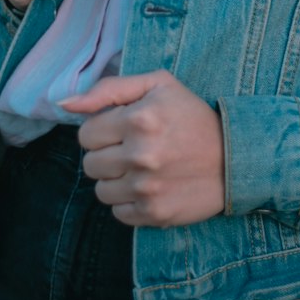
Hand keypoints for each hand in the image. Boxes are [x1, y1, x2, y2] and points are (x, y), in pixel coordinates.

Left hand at [59, 70, 225, 227]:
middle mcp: (140, 154)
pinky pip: (117, 213)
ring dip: (116, 180)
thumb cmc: (192, 116)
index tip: (123, 130)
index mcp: (138, 118)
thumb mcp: (157, 85)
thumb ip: (108, 89)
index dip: (102, 130)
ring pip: (100, 190)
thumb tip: (65, 104)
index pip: (86, 134)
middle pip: (90, 164)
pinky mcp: (153, 213)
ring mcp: (146, 187)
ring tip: (142, 169)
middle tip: (133, 149)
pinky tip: (150, 187)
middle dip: (107, 155)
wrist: (235, 158)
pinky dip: (129, 202)